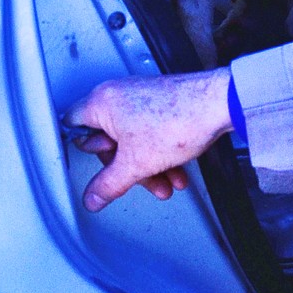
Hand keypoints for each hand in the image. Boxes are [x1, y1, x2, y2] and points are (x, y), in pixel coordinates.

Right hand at [64, 69, 231, 210]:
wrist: (219, 105)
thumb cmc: (179, 119)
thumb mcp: (136, 164)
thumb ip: (109, 184)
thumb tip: (93, 197)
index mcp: (102, 103)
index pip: (73, 127)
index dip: (84, 151)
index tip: (93, 168)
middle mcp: (118, 95)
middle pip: (107, 140)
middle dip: (127, 168)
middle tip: (141, 180)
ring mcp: (140, 98)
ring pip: (132, 140)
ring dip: (148, 167)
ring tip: (166, 182)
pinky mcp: (159, 102)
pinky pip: (150, 133)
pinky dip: (160, 153)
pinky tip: (176, 171)